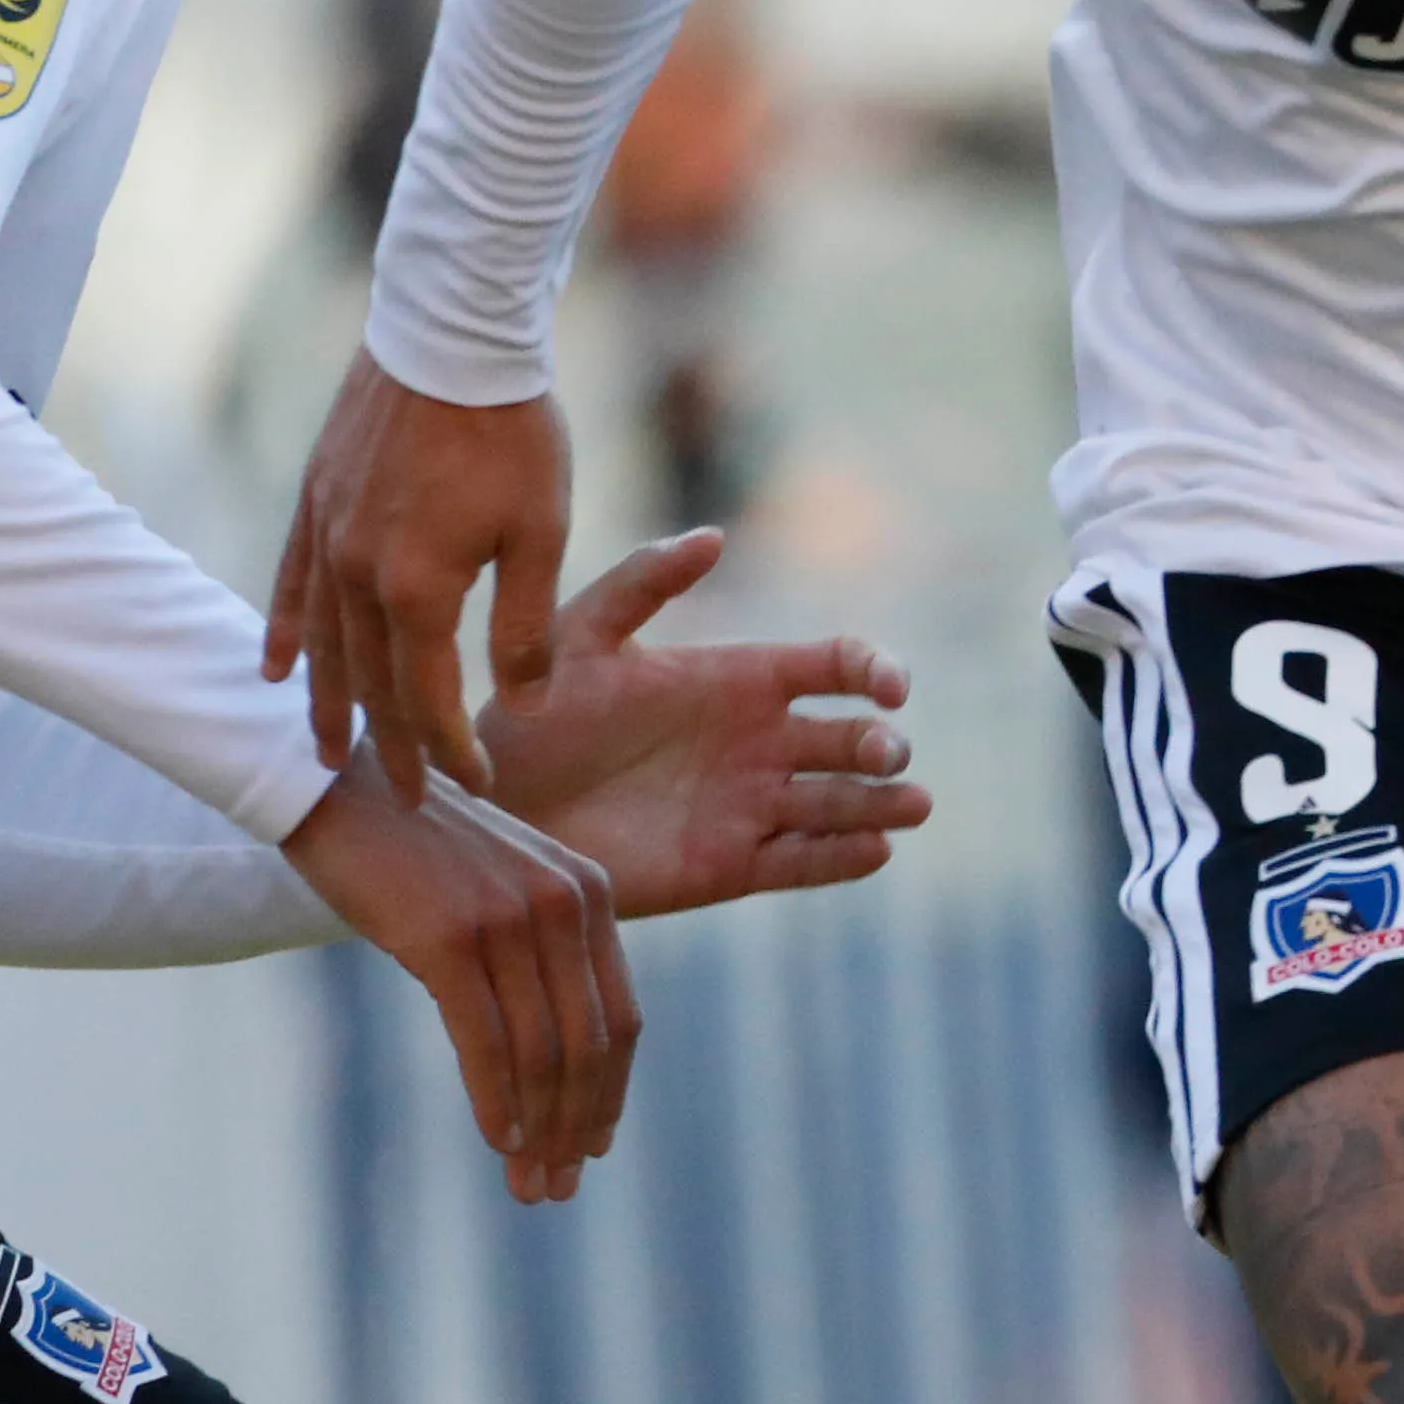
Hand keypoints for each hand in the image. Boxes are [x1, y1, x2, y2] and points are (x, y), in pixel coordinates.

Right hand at [270, 357, 573, 795]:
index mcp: (414, 588)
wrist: (450, 335)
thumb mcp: (542, 530)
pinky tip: (276, 670)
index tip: (474, 784)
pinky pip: (290, 585)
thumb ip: (525, 623)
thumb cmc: (512, 431)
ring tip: (330, 757)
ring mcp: (325, 537)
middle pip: (367, 681)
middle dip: (389, 745)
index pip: (426, 695)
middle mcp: (355, 573)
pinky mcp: (314, 501)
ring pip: (321, 643)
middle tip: (406, 799)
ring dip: (328, 704)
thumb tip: (524, 702)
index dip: (448, 747)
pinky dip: (285, 633)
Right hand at [283, 763, 634, 1204]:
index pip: (620, 1016)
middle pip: (589, 1043)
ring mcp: (509, 920)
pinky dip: (495, 1098)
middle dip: (576, 1125)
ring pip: (542, 1050)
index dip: (609, 1091)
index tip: (593, 1146)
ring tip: (526, 1184)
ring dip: (536, 1128)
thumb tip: (552, 1049)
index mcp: (591, 895)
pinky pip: (485, 1038)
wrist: (341, 793)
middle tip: (558, 1187)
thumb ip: (539, 951)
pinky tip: (497, 1140)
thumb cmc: (418, 852)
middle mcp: (566, 904)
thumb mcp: (503, 890)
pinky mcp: (448, 938)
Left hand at [472, 531, 926, 917]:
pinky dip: (845, 860)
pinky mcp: (730, 868)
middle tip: (886, 754)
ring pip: (843, 803)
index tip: (891, 688)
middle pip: (853, 739)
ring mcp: (750, 806)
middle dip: (884, 745)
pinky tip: (872, 852)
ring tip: (912, 806)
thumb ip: (642, 581)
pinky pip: (803, 863)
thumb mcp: (580, 636)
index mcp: (742, 681)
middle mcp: (760, 743)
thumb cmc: (530, 718)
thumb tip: (716, 535)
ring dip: (886, 804)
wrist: (492, 813)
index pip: (837, 666)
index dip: (877, 670)